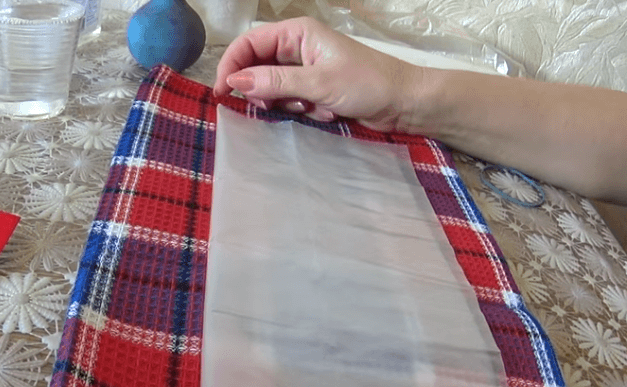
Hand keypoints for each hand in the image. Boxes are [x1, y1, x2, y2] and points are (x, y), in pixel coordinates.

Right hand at [213, 17, 422, 131]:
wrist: (403, 103)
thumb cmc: (368, 84)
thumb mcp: (318, 83)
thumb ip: (275, 82)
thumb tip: (235, 83)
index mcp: (298, 33)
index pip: (249, 44)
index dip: (231, 67)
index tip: (222, 93)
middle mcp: (297, 47)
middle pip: (256, 67)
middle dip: (261, 91)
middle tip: (271, 107)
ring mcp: (304, 69)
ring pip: (271, 88)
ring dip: (284, 104)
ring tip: (310, 109)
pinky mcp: (312, 89)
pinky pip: (288, 100)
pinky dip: (299, 111)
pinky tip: (323, 113)